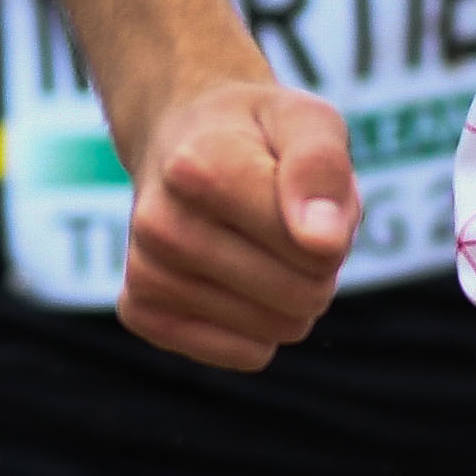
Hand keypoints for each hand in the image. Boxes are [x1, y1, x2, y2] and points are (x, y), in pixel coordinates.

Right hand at [115, 79, 353, 370]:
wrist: (176, 141)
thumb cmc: (256, 135)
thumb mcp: (306, 121)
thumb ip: (322, 168)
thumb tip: (324, 242)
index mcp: (198, 169)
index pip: (317, 250)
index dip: (333, 226)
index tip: (303, 193)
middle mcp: (160, 225)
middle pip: (302, 295)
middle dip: (315, 265)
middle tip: (284, 222)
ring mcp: (144, 272)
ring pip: (277, 329)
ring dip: (288, 295)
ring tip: (257, 244)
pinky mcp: (141, 312)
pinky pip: (246, 354)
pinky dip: (257, 327)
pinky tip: (231, 279)